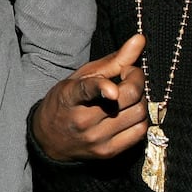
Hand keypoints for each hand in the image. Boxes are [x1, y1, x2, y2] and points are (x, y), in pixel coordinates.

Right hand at [32, 34, 147, 161]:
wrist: (49, 140)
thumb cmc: (67, 101)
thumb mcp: (82, 76)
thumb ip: (114, 59)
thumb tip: (140, 38)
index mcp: (70, 97)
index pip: (85, 91)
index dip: (101, 89)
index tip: (113, 90)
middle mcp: (83, 121)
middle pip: (127, 98)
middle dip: (136, 79)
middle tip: (129, 74)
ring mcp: (97, 139)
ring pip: (138, 113)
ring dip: (141, 98)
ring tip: (128, 94)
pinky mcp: (108, 152)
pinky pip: (140, 132)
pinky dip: (141, 117)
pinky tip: (131, 111)